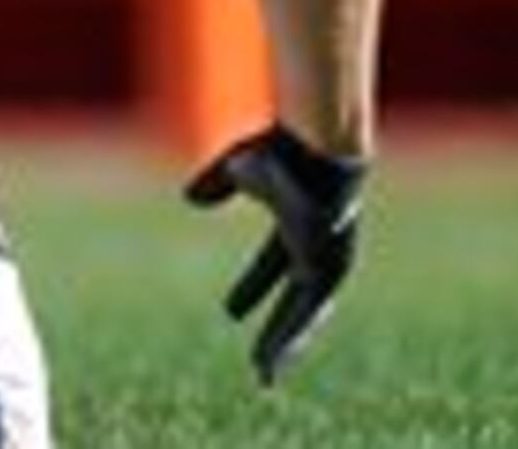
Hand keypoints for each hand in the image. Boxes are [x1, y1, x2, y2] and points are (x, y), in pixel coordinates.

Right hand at [184, 124, 366, 384]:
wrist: (313, 145)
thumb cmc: (281, 148)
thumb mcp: (238, 167)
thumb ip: (217, 184)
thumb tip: (191, 200)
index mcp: (298, 227)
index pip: (275, 267)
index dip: (253, 289)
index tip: (229, 313)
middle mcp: (318, 251)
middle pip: (296, 300)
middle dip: (278, 333)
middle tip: (261, 368)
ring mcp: (326, 261)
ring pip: (304, 314)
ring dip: (284, 344)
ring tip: (264, 372)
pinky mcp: (326, 268)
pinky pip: (306, 312)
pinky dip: (290, 337)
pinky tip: (275, 356)